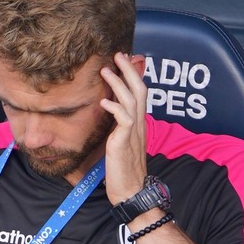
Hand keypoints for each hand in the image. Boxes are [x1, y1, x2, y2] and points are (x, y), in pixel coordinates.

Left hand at [100, 53, 149, 205]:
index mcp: (138, 123)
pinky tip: (104, 101)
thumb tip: (110, 113)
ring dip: (118, 83)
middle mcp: (139, 124)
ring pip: (131, 100)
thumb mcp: (120, 142)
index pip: (139, 94)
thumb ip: (118, 127)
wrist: (131, 190)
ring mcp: (133, 132)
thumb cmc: (123, 169)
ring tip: (106, 70)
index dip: (133, 76)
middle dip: (129, 71)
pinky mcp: (124, 142)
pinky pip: (124, 120)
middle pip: (139, 90)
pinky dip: (115, 108)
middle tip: (118, 54)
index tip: (124, 61)